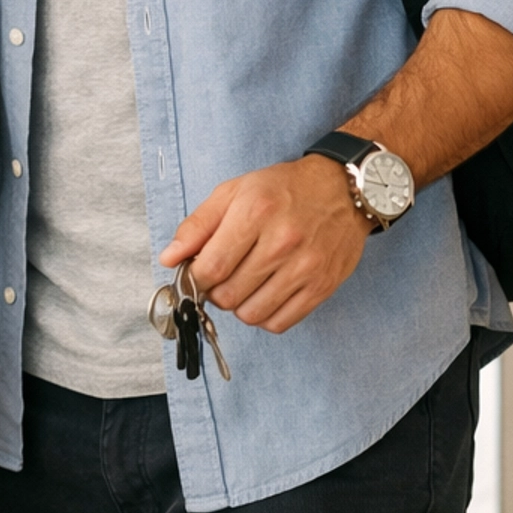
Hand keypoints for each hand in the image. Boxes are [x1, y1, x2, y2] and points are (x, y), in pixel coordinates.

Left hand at [159, 156, 369, 333]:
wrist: (342, 190)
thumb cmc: (283, 189)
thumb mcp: (234, 192)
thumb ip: (197, 225)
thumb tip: (169, 259)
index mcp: (255, 212)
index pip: (210, 268)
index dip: (195, 278)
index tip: (196, 273)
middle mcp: (282, 242)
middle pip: (228, 295)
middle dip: (215, 291)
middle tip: (222, 276)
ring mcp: (305, 268)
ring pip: (251, 314)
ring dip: (239, 305)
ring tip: (243, 284)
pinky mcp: (322, 287)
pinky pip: (280, 323)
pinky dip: (264, 316)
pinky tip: (263, 295)